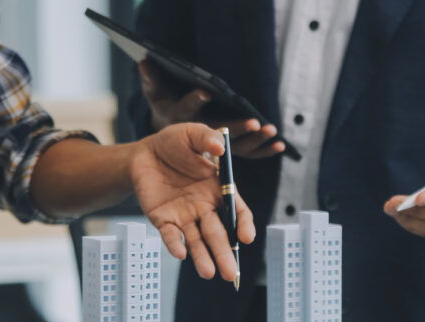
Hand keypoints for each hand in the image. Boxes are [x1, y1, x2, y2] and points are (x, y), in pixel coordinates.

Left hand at [129, 123, 255, 280]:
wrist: (145, 153)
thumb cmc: (174, 143)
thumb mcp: (192, 133)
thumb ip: (206, 138)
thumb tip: (219, 146)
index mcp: (219, 190)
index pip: (237, 211)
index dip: (243, 225)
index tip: (245, 238)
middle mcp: (205, 208)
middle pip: (218, 233)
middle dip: (225, 253)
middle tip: (231, 274)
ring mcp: (185, 216)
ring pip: (196, 240)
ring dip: (202, 257)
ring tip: (208, 273)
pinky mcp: (164, 220)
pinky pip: (170, 235)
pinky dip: (175, 244)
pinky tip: (180, 254)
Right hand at [138, 60, 284, 158]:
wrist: (166, 144)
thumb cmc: (165, 108)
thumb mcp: (155, 93)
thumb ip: (151, 80)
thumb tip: (144, 63)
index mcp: (182, 121)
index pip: (188, 110)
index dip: (196, 101)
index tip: (207, 92)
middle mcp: (198, 138)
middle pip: (219, 135)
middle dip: (238, 129)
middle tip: (256, 122)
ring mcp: (214, 149)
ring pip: (236, 148)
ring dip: (255, 141)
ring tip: (272, 132)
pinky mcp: (227, 154)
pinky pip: (246, 153)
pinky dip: (263, 151)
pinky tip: (280, 146)